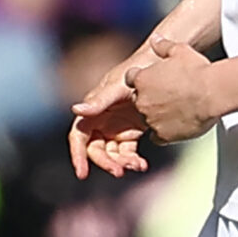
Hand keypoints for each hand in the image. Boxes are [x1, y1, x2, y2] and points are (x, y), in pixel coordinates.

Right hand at [69, 58, 150, 179]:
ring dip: (121, 163)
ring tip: (137, 166)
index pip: (79, 136)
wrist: (162, 63)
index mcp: (93, 108)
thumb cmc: (137, 69)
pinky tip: (142, 165)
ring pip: (112, 153)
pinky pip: (128, 152)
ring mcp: (117, 126)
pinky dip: (133, 160)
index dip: (77, 155)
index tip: (82, 173)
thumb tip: (75, 110)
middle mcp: (102, 119)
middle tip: (120, 172)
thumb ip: (99, 100)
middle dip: (106, 162)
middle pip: (96, 149)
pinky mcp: (133, 130)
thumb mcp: (118, 85)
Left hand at [128, 38, 217, 142]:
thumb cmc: (197, 70)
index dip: (141, 79)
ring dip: (156, 115)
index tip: (153, 80)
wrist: (212, 92)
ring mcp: (151, 118)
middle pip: (138, 100)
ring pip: (147, 119)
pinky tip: (176, 126)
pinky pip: (157, 136)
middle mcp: (142, 100)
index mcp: (142, 79)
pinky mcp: (163, 134)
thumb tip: (156, 39)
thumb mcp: (179, 50)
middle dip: (148, 99)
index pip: (131, 79)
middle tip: (167, 96)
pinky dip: (164, 133)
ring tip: (176, 110)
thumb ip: (163, 45)